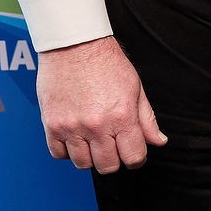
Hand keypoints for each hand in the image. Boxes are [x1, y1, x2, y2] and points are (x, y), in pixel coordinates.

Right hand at [36, 35, 166, 172]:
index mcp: (122, 116)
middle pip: (108, 166)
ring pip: (83, 164)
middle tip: (112, 144)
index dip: (136, 158)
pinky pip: (58, 154)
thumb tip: (158, 142)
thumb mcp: (135, 87)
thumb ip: (147, 119)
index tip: (132, 152)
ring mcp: (72, 127)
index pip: (133, 157)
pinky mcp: (51, 124)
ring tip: (92, 139)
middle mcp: (97, 125)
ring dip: (90, 156)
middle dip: (114, 159)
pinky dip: (67, 150)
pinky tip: (75, 136)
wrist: (75, 45)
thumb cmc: (106, 62)